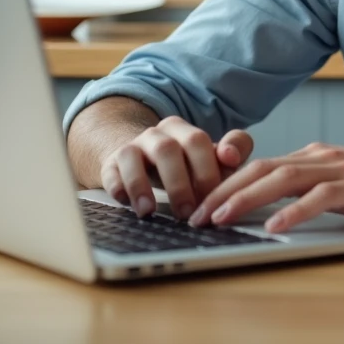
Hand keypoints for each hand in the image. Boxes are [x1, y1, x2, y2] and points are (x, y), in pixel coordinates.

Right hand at [101, 116, 253, 220]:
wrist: (141, 158)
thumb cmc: (185, 164)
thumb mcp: (211, 158)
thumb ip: (233, 151)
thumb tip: (233, 156)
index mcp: (185, 131)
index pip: (198, 141)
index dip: (208, 168)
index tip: (216, 194)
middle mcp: (158, 134)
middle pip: (167, 150)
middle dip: (179, 183)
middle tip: (188, 213)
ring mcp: (132, 147)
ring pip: (133, 156)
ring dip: (141, 185)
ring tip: (150, 212)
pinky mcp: (111, 164)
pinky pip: (110, 171)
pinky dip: (118, 187)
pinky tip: (127, 204)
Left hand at [188, 141, 343, 232]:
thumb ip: (319, 188)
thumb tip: (282, 208)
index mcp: (319, 156)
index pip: (263, 167)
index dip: (229, 184)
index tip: (203, 205)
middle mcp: (325, 158)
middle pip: (263, 170)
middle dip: (225, 191)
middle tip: (196, 215)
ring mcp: (343, 170)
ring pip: (283, 179)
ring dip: (247, 198)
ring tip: (221, 217)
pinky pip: (321, 198)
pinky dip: (294, 212)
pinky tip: (275, 227)